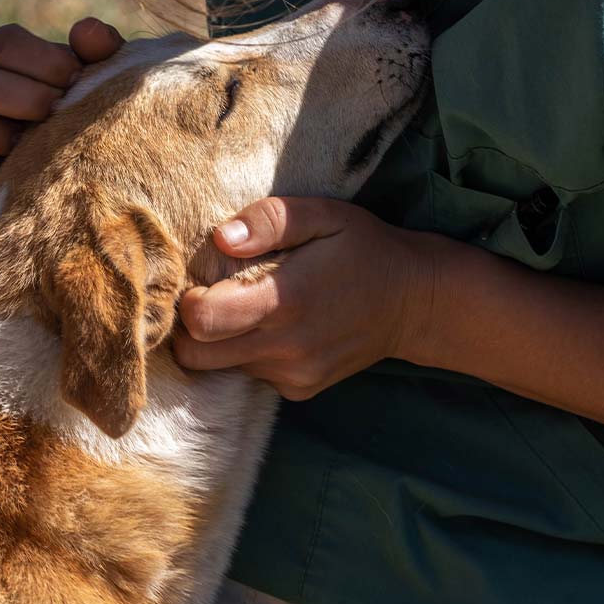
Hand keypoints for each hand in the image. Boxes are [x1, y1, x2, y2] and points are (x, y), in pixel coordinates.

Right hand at [0, 17, 123, 207]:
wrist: (105, 168)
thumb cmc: (98, 109)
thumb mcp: (106, 78)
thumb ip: (101, 50)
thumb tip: (86, 31)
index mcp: (10, 63)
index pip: (3, 42)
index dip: (38, 58)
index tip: (74, 79)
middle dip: (18, 96)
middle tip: (55, 112)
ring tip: (25, 146)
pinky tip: (4, 184)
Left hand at [174, 197, 441, 398]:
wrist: (416, 302)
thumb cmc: (363, 248)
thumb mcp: (322, 214)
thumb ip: (268, 221)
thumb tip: (220, 238)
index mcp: (284, 301)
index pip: (201, 321)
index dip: (188, 299)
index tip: (202, 278)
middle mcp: (285, 347)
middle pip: (196, 355)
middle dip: (188, 327)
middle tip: (210, 294)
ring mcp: (293, 374)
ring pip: (221, 366)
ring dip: (219, 340)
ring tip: (246, 305)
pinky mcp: (301, 389)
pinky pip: (251, 374)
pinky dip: (248, 352)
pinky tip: (275, 325)